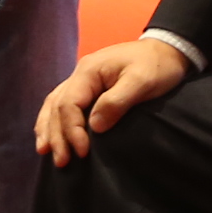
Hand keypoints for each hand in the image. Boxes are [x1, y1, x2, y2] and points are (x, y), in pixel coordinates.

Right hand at [35, 36, 191, 164]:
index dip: (72, 130)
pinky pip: (62, 103)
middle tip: (62, 162)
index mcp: (89, 71)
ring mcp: (82, 80)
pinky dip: (53, 120)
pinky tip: (50, 134)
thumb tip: (94, 127)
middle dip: (57, 135)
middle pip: (57, 106)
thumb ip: (116, 102)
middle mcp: (80, 74)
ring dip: (49, 129)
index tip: (83, 152)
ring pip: (54, 105)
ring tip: (45, 152)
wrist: (166, 50)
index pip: (70, 103)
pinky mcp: (88, 88)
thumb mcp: (142, 81)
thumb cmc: (156, 65)